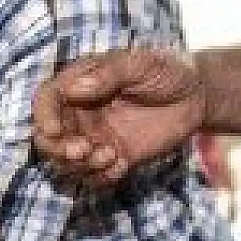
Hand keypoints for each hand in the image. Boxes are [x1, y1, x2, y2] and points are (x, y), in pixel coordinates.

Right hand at [33, 48, 205, 186]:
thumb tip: (74, 89)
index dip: (44, 117)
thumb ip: (110, 73)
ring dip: (81, 166)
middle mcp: (77, 115)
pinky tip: (122, 165)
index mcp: (78, 86)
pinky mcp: (109, 158)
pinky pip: (92, 176)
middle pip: (47, 138)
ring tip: (111, 156)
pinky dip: (101, 177)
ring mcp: (91, 139)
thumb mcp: (142, 64)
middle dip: (59, 149)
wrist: (196, 97)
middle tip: (83, 151)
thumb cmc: (167, 72)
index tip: (56, 131)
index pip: (46, 101)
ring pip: (65, 162)